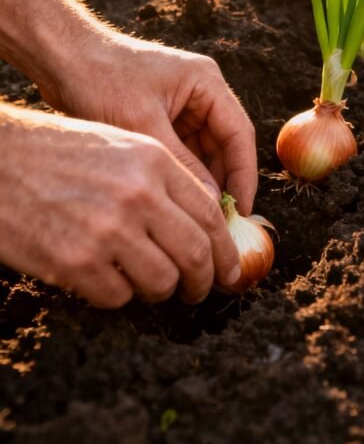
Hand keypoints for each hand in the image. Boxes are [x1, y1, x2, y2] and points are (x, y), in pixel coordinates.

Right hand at [0, 106, 241, 307]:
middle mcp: (138, 194)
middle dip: (204, 282)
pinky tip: (102, 278)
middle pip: (196, 254)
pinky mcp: (76, 262)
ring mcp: (108, 230)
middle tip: (199, 292)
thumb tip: (202, 224)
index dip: (226, 251)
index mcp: (153, 161)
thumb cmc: (53, 152)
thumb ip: (162, 181)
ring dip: (159, 291)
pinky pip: (118, 296)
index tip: (230, 271)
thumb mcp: (118, 146)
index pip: (211, 215)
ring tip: (147, 285)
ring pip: (162, 282)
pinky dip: (116, 295)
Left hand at [40, 31, 257, 216]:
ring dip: (202, 181)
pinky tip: (176, 200)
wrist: (59, 57)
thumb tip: (211, 201)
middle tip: (219, 222)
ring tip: (198, 216)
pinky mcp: (161, 117)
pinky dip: (182, 174)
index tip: (242, 210)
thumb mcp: (143, 124)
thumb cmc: (100, 79)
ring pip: (204, 152)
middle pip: (225, 145)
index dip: (243, 175)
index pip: (239, 134)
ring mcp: (181, 105)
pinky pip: (182, 151)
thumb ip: (182, 163)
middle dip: (223, 182)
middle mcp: (200, 92)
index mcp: (206, 83)